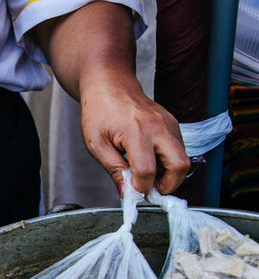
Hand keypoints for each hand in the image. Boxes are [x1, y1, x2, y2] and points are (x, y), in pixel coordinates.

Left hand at [33, 1, 190, 195]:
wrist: (110, 84)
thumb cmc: (99, 112)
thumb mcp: (96, 144)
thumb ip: (113, 169)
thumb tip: (126, 193)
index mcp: (135, 131)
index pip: (147, 170)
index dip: (141, 188)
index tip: (134, 193)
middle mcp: (158, 126)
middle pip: (180, 165)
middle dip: (168, 184)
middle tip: (150, 190)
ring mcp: (169, 123)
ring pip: (183, 158)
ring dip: (169, 174)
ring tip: (147, 176)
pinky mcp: (173, 123)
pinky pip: (179, 149)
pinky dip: (168, 161)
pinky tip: (150, 162)